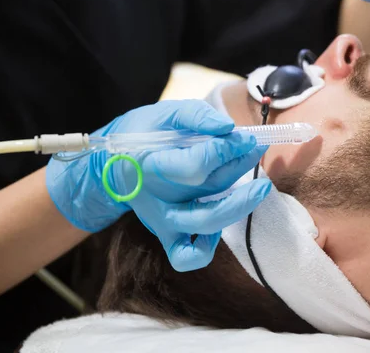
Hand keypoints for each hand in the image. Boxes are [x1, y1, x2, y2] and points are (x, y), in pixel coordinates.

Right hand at [47, 100, 270, 270]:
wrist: (111, 163)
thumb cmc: (142, 134)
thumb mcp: (164, 113)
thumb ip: (196, 116)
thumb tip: (228, 126)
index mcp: (149, 165)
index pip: (195, 166)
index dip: (226, 150)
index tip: (246, 136)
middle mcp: (157, 199)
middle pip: (205, 193)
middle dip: (239, 173)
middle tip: (257, 149)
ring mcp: (163, 221)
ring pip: (206, 225)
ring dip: (239, 206)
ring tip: (259, 186)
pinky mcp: (167, 234)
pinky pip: (187, 256)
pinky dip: (208, 246)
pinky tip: (222, 217)